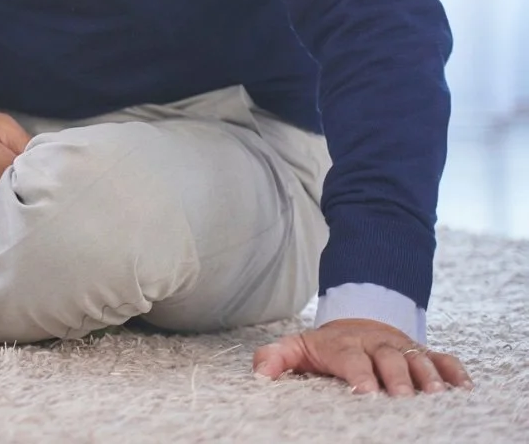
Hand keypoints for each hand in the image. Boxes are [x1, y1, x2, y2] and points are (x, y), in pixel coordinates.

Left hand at [253, 319, 472, 395]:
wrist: (357, 322)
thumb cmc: (326, 346)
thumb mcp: (297, 347)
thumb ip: (275, 357)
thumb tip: (259, 374)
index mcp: (344, 344)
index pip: (351, 357)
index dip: (358, 374)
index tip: (364, 392)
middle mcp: (376, 344)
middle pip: (389, 359)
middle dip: (397, 379)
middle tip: (403, 401)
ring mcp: (402, 348)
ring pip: (419, 359)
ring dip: (429, 377)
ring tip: (437, 397)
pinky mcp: (422, 353)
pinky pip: (443, 358)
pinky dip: (454, 371)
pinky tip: (463, 389)